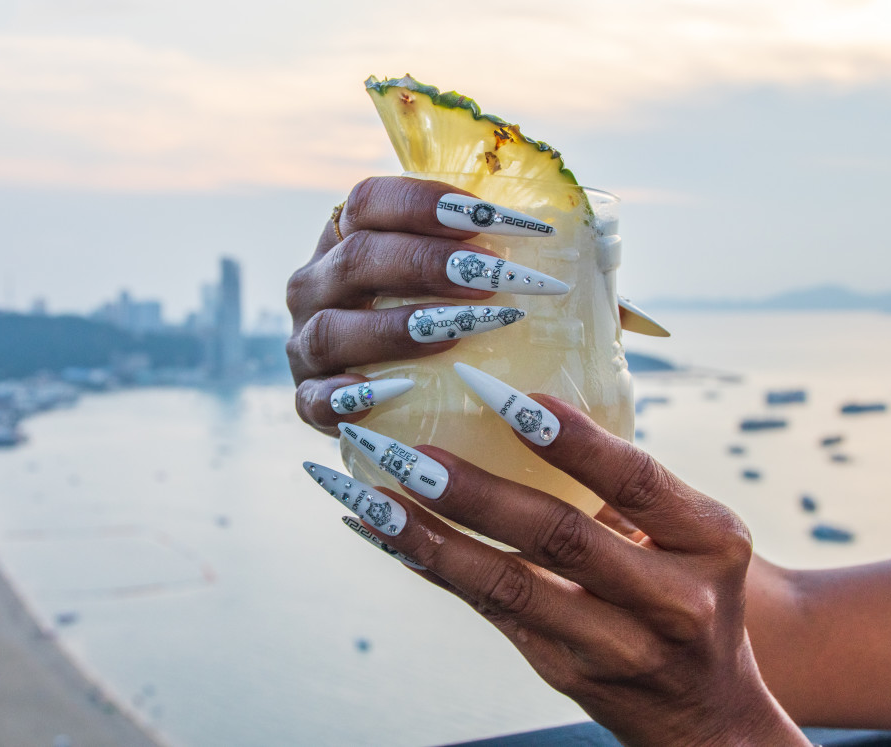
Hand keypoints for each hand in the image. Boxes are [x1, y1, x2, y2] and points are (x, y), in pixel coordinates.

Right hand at [286, 176, 496, 433]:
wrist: (385, 394)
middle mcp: (315, 284)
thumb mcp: (448, 273)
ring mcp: (304, 343)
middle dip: (429, 262)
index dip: (425, 203)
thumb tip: (586, 233)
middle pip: (359, 259)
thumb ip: (487, 248)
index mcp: (345, 237)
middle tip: (496, 275)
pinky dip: (347, 398)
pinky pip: (313, 400)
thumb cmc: (435, 317)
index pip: (369, 201)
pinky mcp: (306, 399)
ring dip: (400, 326)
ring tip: (462, 328)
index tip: (490, 217)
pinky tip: (392, 393)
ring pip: (335, 328)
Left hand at [328, 397, 809, 745]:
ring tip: (370, 494)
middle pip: (558, 535)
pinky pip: (485, 608)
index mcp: (709, 541)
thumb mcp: (694, 535)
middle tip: (407, 451)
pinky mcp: (562, 670)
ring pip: (506, 584)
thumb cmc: (694, 593)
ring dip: (429, 535)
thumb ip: (628, 483)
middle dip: (475, 492)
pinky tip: (384, 530)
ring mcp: (613, 643)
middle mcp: (669, 598)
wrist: (708, 717)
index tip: (504, 395)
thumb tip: (528, 399)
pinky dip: (431, 564)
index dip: (572, 439)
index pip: (635, 480)